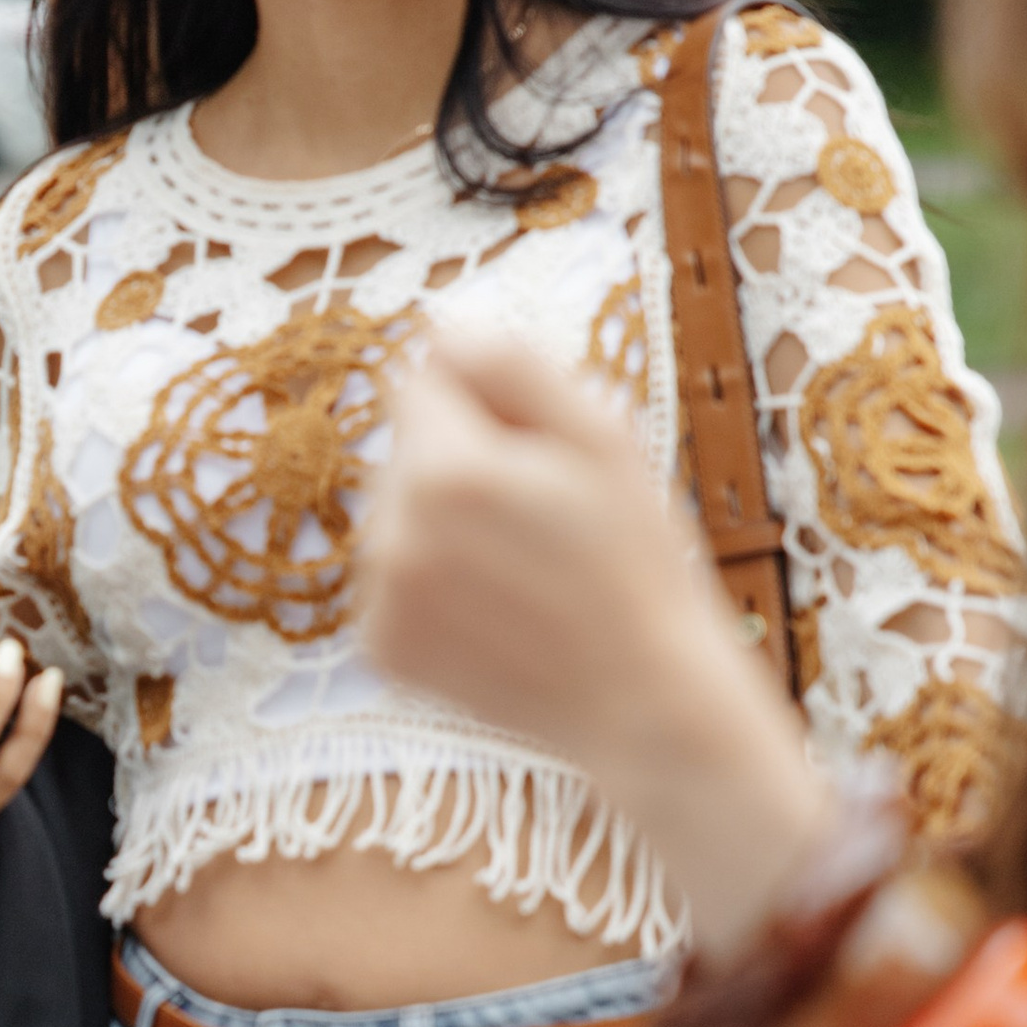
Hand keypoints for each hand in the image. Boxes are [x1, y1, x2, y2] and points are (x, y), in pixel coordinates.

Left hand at [355, 330, 832, 953]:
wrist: (646, 702)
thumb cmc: (637, 562)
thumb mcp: (601, 439)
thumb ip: (511, 364)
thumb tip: (437, 323)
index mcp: (444, 471)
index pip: (424, 377)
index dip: (487, 406)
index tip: (539, 454)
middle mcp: (391, 535)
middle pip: (407, 447)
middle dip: (463, 462)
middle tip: (545, 516)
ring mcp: (380, 598)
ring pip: (398, 512)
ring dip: (447, 523)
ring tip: (525, 568)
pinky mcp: (382, 647)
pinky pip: (393, 577)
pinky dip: (435, 584)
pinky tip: (499, 608)